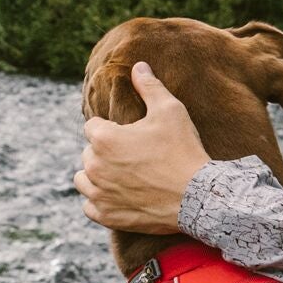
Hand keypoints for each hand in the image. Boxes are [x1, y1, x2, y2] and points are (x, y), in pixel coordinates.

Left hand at [75, 61, 210, 231]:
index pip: (93, 126)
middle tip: (133, 155)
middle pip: (89, 152)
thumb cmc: (183, 150)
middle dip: (105, 151)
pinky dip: (99, 202)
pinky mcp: (107, 216)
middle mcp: (94, 166)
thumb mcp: (170, 110)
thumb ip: (149, 86)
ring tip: (120, 174)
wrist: (198, 196)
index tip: (129, 134)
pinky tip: (116, 196)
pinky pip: (89, 206)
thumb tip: (138, 66)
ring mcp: (98, 194)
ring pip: (83, 179)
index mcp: (103, 138)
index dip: (111, 128)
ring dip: (96, 176)